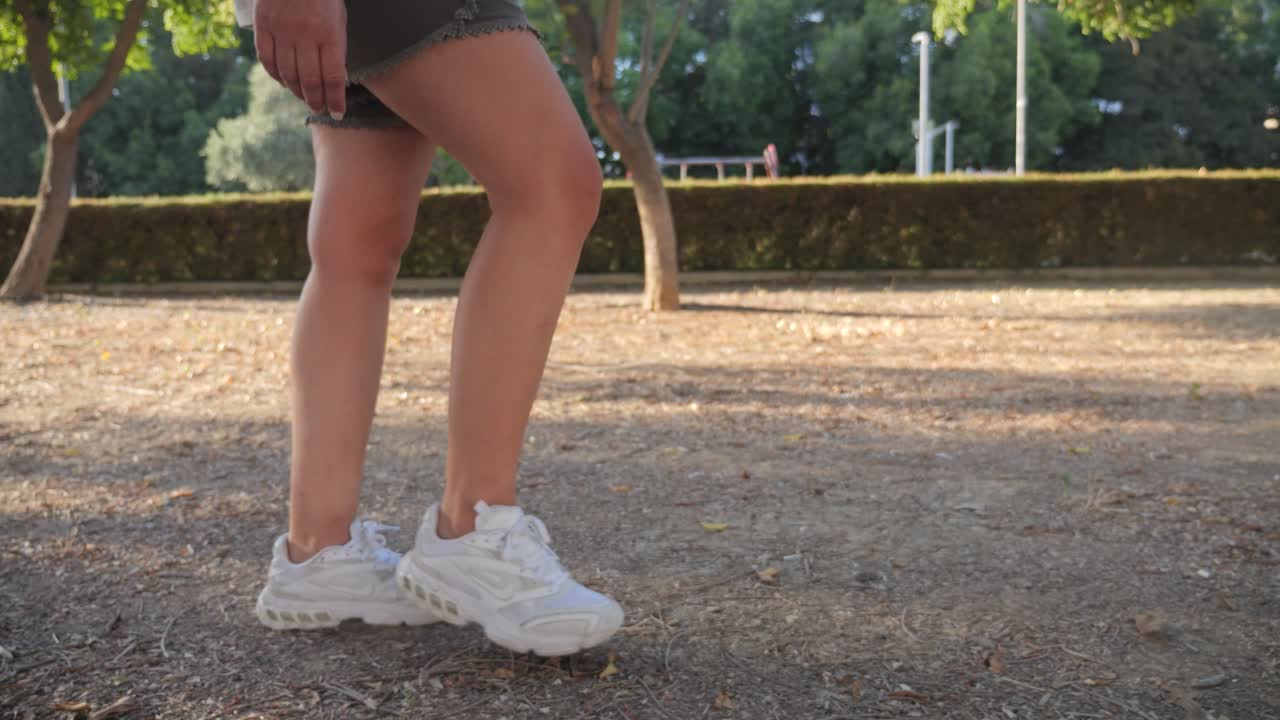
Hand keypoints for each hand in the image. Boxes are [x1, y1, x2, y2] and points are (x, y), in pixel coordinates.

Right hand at [255, 0, 347, 118]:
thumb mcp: (338, 20)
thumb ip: (336, 48)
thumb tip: (335, 81)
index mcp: (329, 34)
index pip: (333, 77)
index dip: (335, 99)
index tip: (337, 113)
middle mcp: (305, 36)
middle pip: (310, 80)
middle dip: (315, 99)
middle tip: (319, 108)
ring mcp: (282, 31)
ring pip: (287, 73)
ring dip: (296, 90)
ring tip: (303, 97)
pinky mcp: (263, 26)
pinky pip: (266, 59)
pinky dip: (275, 75)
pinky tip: (283, 82)